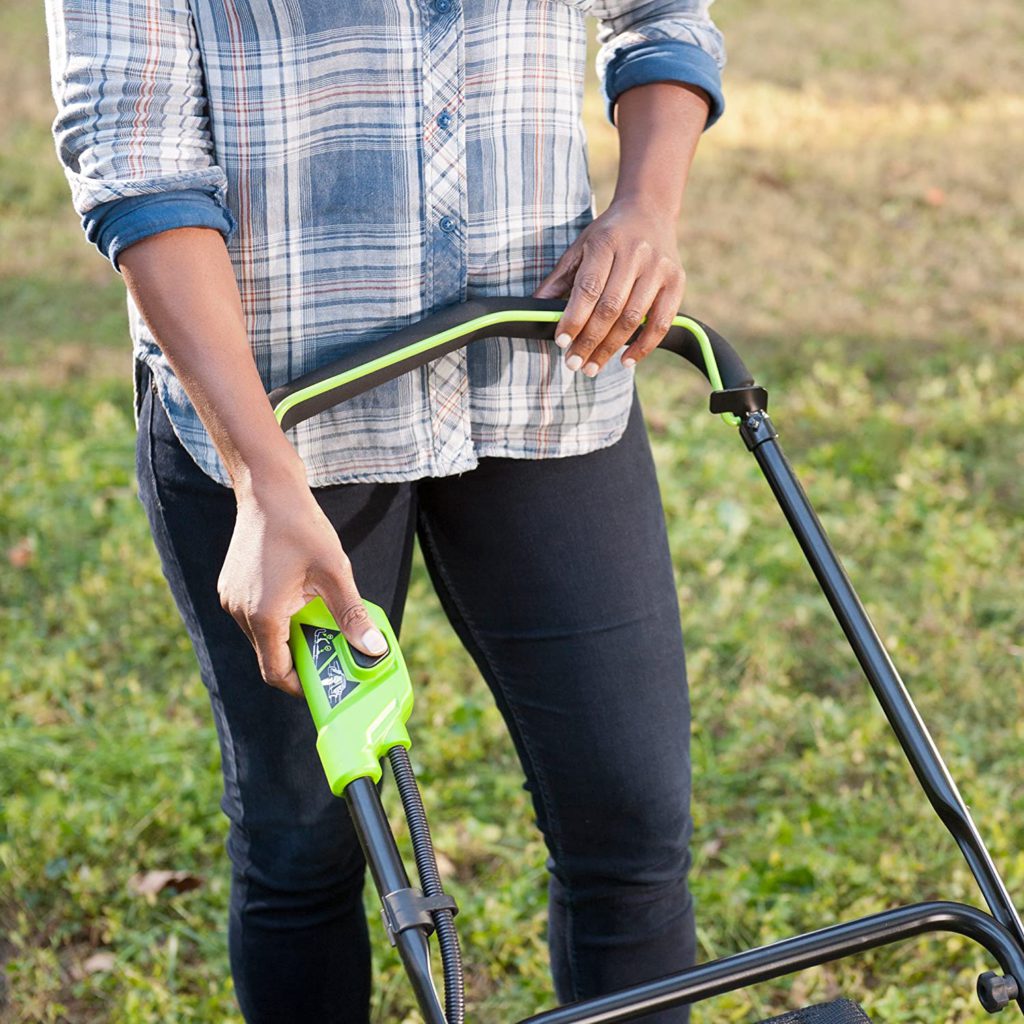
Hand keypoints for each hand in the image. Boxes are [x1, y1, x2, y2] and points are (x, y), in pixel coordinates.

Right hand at [217, 474, 386, 695]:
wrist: (268, 490)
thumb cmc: (301, 527)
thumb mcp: (335, 573)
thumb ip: (352, 616)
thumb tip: (373, 650)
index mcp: (263, 614)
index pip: (276, 672)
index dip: (301, 685)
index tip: (325, 682)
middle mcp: (239, 611)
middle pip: (269, 655)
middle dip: (301, 658)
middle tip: (331, 651)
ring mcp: (231, 598)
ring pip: (262, 635)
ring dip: (290, 636)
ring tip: (320, 621)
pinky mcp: (231, 587)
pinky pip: (254, 616)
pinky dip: (277, 618)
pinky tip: (301, 600)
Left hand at [533, 197, 685, 375]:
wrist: (649, 210)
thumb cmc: (608, 235)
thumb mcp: (579, 248)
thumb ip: (559, 279)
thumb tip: (535, 309)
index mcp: (606, 242)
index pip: (588, 288)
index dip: (574, 318)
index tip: (561, 342)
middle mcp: (635, 254)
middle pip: (610, 307)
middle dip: (589, 340)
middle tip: (574, 364)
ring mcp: (659, 268)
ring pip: (634, 318)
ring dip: (611, 348)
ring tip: (592, 367)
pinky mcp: (677, 282)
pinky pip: (661, 322)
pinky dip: (644, 346)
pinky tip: (625, 361)